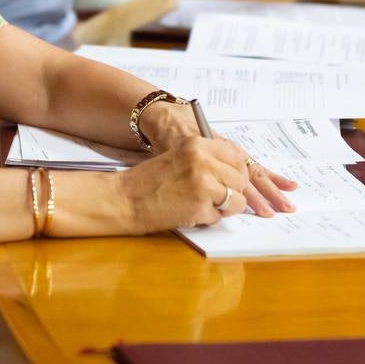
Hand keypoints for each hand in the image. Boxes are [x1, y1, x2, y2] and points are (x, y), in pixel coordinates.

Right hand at [115, 137, 251, 231]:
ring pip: (236, 200)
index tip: (235, 181)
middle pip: (240, 179)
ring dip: (225, 207)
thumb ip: (206, 160)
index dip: (238, 172)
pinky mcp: (200, 206)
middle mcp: (203, 160)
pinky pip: (220, 216)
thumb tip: (233, 173)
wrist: (124, 198)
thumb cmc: (148, 181)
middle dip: (234, 192)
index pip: (237, 157)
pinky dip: (210, 219)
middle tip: (220, 198)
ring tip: (206, 206)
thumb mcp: (180, 157)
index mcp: (198, 144)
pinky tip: (191, 213)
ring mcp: (204, 184)